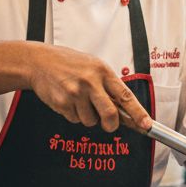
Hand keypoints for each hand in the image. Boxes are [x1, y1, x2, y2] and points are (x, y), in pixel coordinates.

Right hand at [28, 44, 150, 131]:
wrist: (39, 62)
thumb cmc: (68, 64)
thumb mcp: (92, 66)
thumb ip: (108, 86)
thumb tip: (124, 111)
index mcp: (102, 71)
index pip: (125, 96)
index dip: (138, 113)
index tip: (146, 124)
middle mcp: (90, 82)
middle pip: (110, 115)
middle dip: (111, 124)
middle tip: (108, 124)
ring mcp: (75, 93)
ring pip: (90, 121)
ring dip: (87, 117)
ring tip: (78, 100)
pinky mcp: (62, 103)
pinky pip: (75, 120)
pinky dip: (73, 114)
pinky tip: (68, 100)